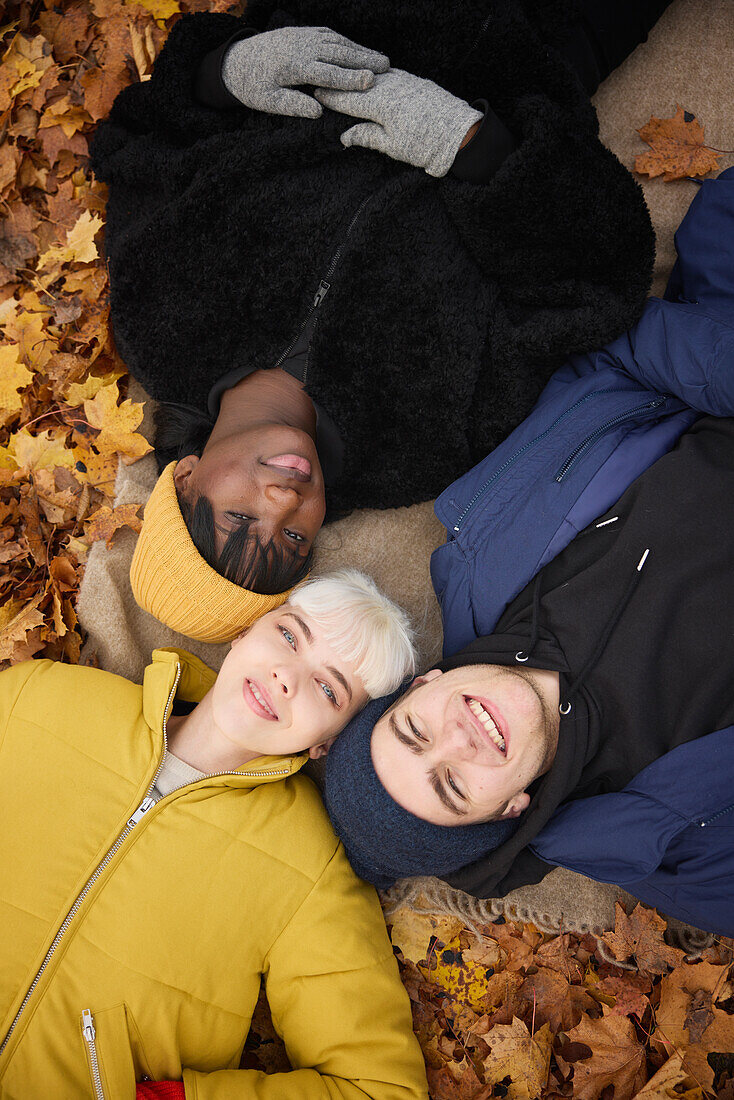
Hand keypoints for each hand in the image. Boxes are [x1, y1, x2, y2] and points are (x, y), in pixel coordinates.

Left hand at [221, 27, 389, 118]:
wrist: (236, 61)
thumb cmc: (252, 87)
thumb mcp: (268, 102)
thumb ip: (293, 106)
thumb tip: (319, 112)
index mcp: (293, 67)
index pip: (327, 73)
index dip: (350, 78)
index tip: (370, 81)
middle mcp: (301, 47)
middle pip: (337, 53)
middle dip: (363, 59)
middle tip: (386, 67)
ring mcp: (302, 36)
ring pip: (336, 42)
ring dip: (359, 50)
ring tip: (381, 60)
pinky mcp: (303, 32)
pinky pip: (329, 35)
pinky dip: (347, 42)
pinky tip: (360, 50)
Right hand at [314, 68, 482, 176]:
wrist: (459, 135)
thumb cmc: (424, 146)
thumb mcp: (392, 147)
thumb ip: (367, 137)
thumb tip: (344, 137)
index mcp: (381, 105)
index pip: (350, 100)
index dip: (332, 99)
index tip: (317, 96)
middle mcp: (391, 87)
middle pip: (360, 85)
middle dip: (342, 86)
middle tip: (324, 85)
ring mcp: (404, 81)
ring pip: (375, 77)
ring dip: (359, 80)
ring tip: (344, 81)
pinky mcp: (416, 81)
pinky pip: (390, 75)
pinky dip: (378, 78)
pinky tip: (372, 80)